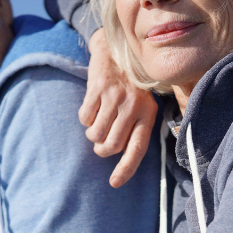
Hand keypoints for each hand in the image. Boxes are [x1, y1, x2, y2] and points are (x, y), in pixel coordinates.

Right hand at [80, 28, 157, 187]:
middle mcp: (133, 106)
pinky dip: (85, 118)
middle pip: (111, 146)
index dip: (126, 169)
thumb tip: (122, 156)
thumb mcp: (144, 103)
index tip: (114, 183)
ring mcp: (115, 97)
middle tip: (101, 140)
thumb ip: (137, 127)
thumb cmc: (132, 84)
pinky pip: (85, 117)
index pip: (137, 149)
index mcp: (148, 113)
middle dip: (102, 148)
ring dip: (92, 134)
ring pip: (95, 134)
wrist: (118, 50)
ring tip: (98, 122)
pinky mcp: (97, 88)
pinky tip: (93, 107)